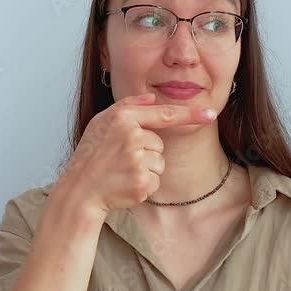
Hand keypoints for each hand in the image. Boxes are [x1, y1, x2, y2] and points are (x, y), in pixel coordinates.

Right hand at [52, 92, 217, 213]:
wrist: (79, 190)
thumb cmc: (89, 155)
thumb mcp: (101, 123)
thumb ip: (127, 106)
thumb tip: (152, 99)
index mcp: (122, 118)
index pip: (164, 114)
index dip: (190, 114)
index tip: (210, 114)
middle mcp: (131, 136)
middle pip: (159, 143)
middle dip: (144, 152)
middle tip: (119, 160)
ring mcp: (137, 159)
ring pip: (159, 163)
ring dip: (145, 169)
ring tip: (121, 172)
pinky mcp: (142, 181)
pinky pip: (156, 180)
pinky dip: (144, 185)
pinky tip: (125, 184)